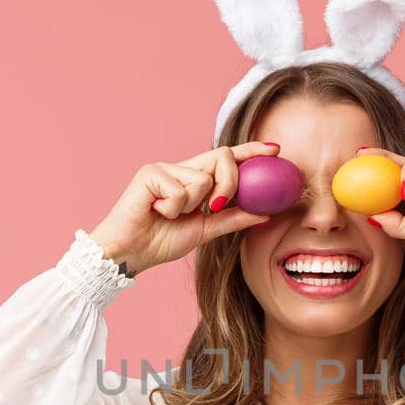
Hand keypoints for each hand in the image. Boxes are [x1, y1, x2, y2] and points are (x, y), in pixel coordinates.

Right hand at [89, 142, 278, 275]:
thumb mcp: (205, 231)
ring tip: (167, 215)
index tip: (275, 150)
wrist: (129, 254)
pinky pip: (181, 190)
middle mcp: (181, 169)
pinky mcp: (151, 173)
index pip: (226, 160)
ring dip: (191, 206)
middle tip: (213, 207)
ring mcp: (165, 168)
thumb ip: (232, 220)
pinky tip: (155, 213)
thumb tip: (265, 213)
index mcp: (193, 180)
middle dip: (229, 183)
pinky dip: (173, 208)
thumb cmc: (159, 242)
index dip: (250, 152)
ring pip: (203, 180)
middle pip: (221, 158)